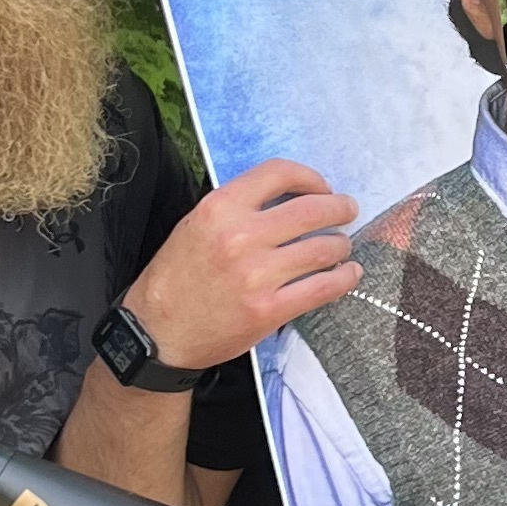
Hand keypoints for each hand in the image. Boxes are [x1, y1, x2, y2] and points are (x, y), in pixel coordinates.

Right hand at [124, 159, 358, 365]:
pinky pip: (323, 287)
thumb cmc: (176, 278)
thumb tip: (288, 198)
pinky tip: (348, 274)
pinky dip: (344, 278)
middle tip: (348, 211)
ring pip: (323, 248)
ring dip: (341, 245)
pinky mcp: (269, 309)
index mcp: (220, 207)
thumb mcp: (195, 225)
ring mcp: (257, 275)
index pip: (279, 173)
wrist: (158, 332)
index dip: (310, 177)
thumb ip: (237, 207)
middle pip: (312, 210)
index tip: (322, 188)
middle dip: (339, 208)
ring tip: (342, 246)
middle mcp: (240, 235)